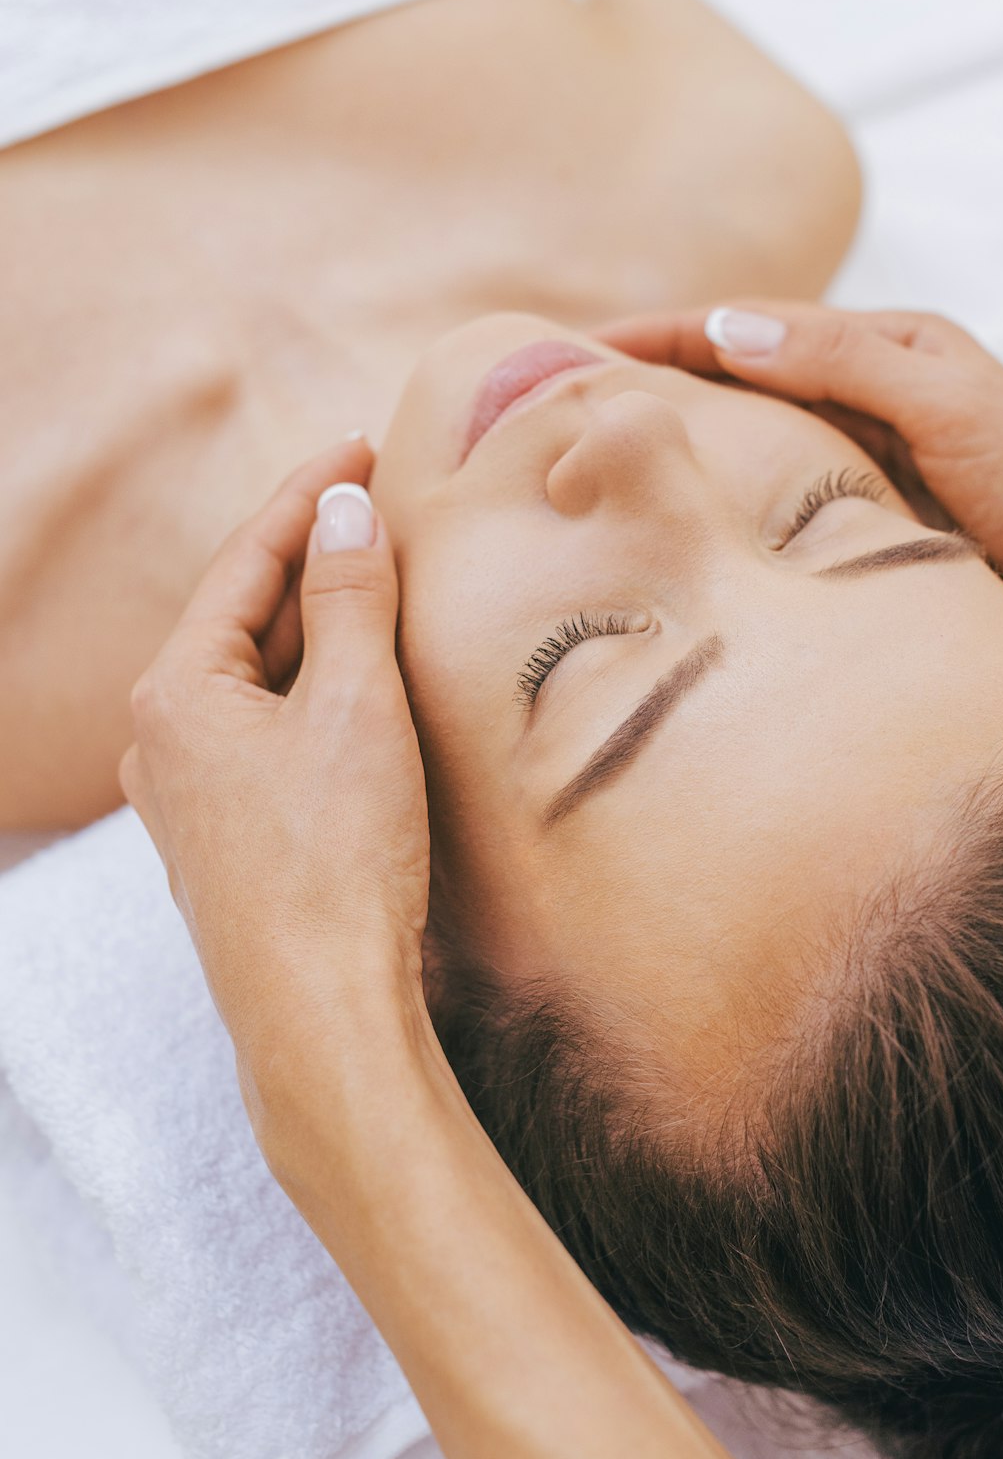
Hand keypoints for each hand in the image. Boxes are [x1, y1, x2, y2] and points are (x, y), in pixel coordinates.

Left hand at [120, 439, 435, 1170]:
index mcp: (175, 693)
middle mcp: (163, 739)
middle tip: (382, 502)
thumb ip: (348, 597)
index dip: (309, 493)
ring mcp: (191, 794)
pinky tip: (363, 682)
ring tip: (383, 576)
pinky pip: (268, 730)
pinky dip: (316, 687)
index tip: (366, 444)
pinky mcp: (228, 837)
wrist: (322, 1014)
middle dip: (312, 555)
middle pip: (244, 614)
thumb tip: (346, 504)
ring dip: (318, 624)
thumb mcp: (355, 708)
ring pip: (257, 676)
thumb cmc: (337, 861)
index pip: (244, 559)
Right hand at [601, 301, 1002, 635]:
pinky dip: (719, 501)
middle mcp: (868, 397)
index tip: (565, 352)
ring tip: (592, 465)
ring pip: (747, 440)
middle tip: (553, 408)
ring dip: (675, 444)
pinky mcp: (869, 526)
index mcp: (885, 348)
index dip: (654, 335)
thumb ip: (843, 360)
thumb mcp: (949, 406)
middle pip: (734, 376)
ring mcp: (866, 463)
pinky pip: (774, 499)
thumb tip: (728, 324)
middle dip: (647, 382)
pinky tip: (680, 529)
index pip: (743, 326)